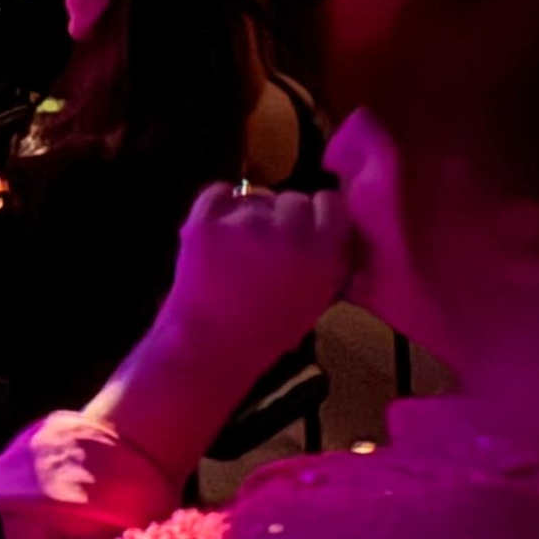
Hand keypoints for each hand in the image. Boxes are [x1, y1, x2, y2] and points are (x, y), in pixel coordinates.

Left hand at [160, 184, 359, 362]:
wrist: (210, 345)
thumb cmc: (268, 331)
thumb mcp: (317, 298)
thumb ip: (328, 258)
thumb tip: (328, 227)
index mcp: (324, 252)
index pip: (331, 203)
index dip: (319, 214)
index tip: (310, 226)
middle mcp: (289, 229)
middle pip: (294, 198)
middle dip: (286, 217)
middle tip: (272, 244)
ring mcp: (245, 221)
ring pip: (256, 197)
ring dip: (253, 212)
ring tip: (241, 247)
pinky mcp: (207, 220)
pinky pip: (219, 192)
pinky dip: (221, 204)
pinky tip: (221, 228)